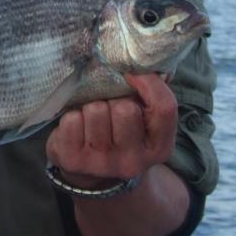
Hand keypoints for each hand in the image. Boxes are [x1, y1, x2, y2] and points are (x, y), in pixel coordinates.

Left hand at [45, 73, 177, 188]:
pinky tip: (76, 126)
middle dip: (113, 99)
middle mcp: (134, 162)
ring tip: (91, 117)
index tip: (131, 73)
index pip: (164, 107)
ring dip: (90, 106)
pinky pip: (72, 120)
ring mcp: (103, 164)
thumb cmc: (120, 134)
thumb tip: (146, 61)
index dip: (149, 83)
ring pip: (95, 111)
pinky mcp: (73, 161)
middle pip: (125, 108)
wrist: (93, 174)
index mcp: (159, 148)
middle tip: (108, 106)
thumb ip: (150, 96)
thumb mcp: (143, 123)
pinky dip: (71, 116)